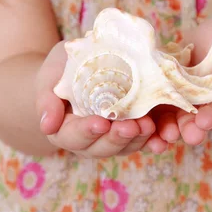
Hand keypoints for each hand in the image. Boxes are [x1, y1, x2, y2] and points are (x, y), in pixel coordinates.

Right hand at [35, 41, 158, 157]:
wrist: (80, 64)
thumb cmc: (61, 68)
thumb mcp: (50, 75)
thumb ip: (46, 99)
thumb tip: (46, 125)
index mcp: (64, 129)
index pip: (73, 136)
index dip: (87, 131)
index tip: (100, 122)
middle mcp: (87, 140)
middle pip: (101, 148)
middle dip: (118, 138)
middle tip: (132, 126)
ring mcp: (110, 138)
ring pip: (124, 147)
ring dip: (138, 140)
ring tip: (150, 126)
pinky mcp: (131, 132)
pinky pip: (143, 140)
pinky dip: (154, 140)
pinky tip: (165, 136)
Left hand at [155, 17, 211, 144]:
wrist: (201, 45)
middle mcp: (211, 108)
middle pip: (208, 121)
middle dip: (203, 124)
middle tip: (201, 124)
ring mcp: (189, 110)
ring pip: (184, 126)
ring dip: (177, 131)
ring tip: (171, 134)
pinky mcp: (167, 106)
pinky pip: (162, 122)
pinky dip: (156, 131)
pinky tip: (151, 137)